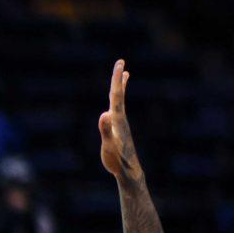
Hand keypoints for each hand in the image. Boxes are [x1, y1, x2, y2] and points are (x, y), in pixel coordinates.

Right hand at [96, 59, 140, 180]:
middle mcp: (120, 118)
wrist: (129, 171)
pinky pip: (118, 110)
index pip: (116, 96)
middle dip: (118, 78)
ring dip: (121, 87)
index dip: (116, 79)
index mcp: (117, 120)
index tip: (120, 64)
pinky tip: (115, 102)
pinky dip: (118, 101)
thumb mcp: (108, 145)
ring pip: (120, 101)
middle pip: (119, 94)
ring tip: (125, 74)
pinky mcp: (119, 129)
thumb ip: (105, 130)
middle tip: (120, 61)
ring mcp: (120, 123)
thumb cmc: (117, 160)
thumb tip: (105, 113)